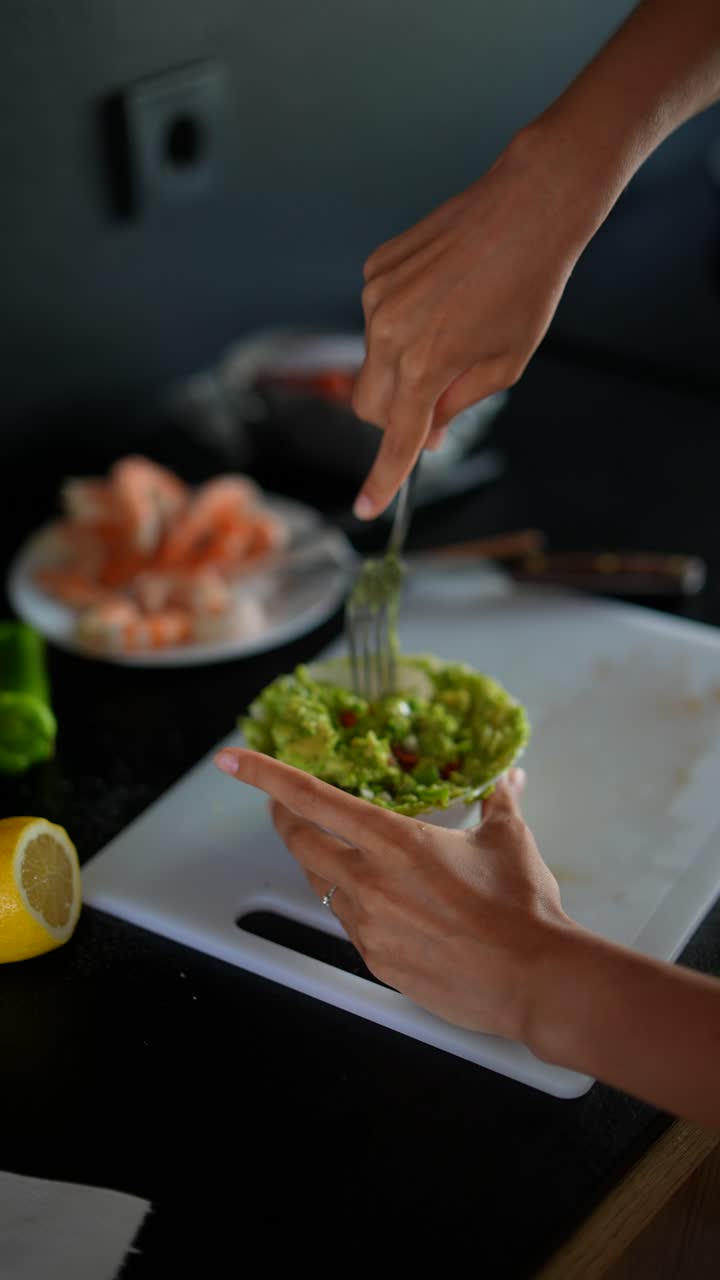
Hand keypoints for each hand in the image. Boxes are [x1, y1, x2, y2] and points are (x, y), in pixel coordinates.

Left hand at [214, 749, 573, 1042]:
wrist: (535, 980)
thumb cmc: (521, 906)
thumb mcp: (509, 839)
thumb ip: (499, 801)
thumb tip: (510, 778)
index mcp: (392, 841)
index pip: (311, 799)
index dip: (265, 775)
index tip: (231, 759)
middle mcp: (368, 881)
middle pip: (299, 843)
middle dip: (284, 819)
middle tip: (287, 806)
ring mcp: (368, 927)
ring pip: (323, 885)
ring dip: (325, 864)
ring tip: (347, 854)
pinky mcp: (377, 962)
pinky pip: (351, 925)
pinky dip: (357, 905)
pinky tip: (387, 904)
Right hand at [351, 126, 598, 518]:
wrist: (526, 207)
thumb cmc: (528, 289)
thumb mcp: (504, 364)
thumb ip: (455, 404)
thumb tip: (424, 430)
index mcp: (425, 364)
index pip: (396, 438)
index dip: (382, 479)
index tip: (366, 508)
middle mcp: (389, 332)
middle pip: (369, 404)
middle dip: (394, 417)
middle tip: (434, 406)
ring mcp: (376, 297)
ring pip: (372, 359)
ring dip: (401, 364)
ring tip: (451, 329)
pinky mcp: (374, 269)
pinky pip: (376, 317)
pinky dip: (400, 324)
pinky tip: (439, 297)